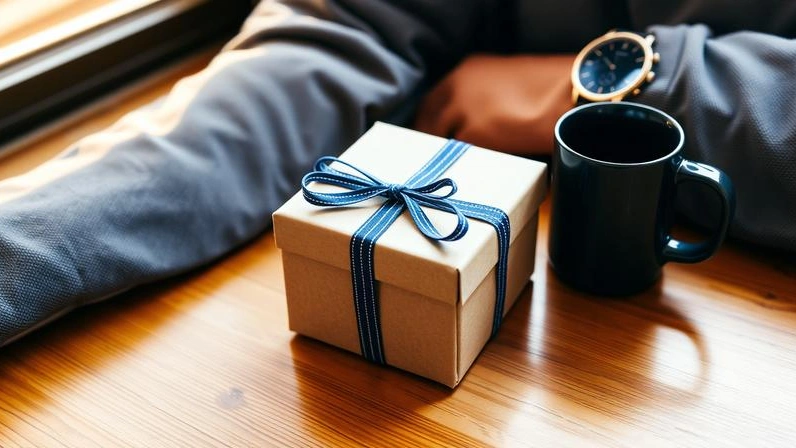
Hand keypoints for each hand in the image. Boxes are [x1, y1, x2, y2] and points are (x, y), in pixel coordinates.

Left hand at [414, 54, 575, 155]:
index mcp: (468, 70)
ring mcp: (463, 109)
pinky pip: (460, 153)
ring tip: (452, 168)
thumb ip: (484, 94)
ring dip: (447, 153)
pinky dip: (464, 163)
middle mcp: (459, 86)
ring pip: (441, 138)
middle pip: (429, 119)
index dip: (430, 120)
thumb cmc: (551, 89)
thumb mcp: (508, 80)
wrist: (571, 95)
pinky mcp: (475, 133)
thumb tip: (474, 116)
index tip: (431, 135)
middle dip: (432, 139)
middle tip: (436, 157)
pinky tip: (469, 173)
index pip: (433, 99)